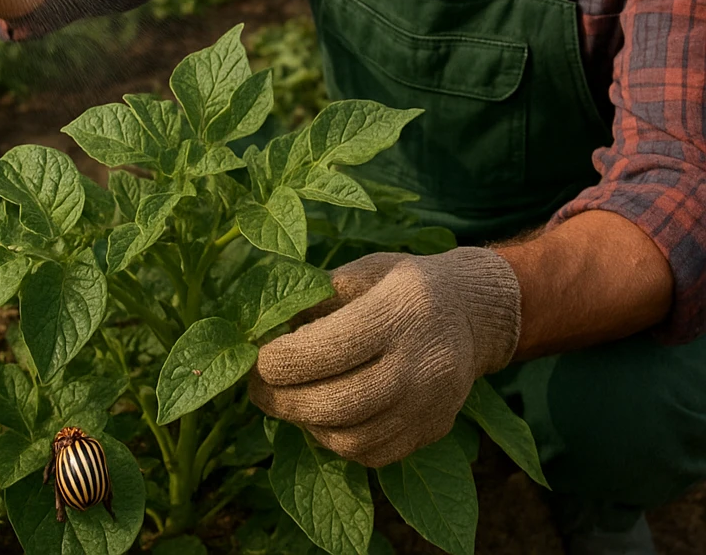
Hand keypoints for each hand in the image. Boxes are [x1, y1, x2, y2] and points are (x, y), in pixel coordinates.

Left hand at [248, 247, 520, 466]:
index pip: (332, 347)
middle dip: (284, 399)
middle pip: (339, 401)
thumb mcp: (362, 271)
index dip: (284, 359)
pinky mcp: (432, 431)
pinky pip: (371, 455)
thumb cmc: (401, 283)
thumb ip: (316, 297)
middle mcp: (422, 362)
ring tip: (287, 400)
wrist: (471, 312)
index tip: (256, 358)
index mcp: (402, 309)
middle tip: (256, 387)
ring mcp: (431, 403)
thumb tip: (266, 332)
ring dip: (306, 423)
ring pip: (352, 437)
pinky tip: (321, 416)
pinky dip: (336, 440)